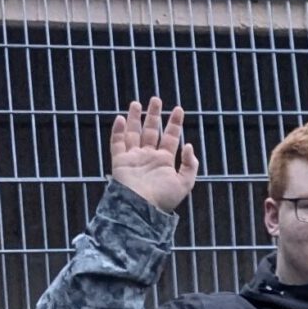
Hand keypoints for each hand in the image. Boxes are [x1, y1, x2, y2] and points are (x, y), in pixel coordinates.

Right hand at [108, 98, 199, 212]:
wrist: (141, 208)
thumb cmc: (163, 199)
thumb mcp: (185, 183)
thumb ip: (190, 165)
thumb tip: (189, 146)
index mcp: (165, 161)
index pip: (170, 137)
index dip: (174, 123)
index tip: (179, 109)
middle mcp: (149, 157)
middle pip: (151, 131)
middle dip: (154, 115)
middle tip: (155, 100)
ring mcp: (133, 158)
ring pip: (134, 133)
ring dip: (135, 118)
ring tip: (137, 103)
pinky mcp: (120, 161)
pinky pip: (117, 143)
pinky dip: (118, 131)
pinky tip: (121, 119)